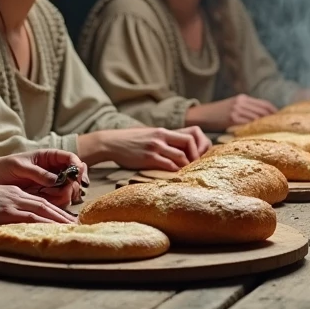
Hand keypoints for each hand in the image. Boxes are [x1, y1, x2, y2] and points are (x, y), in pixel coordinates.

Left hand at [0, 150, 86, 207]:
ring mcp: (53, 185)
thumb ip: (38, 173)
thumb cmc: (4, 167)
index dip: (78, 167)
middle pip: (76, 178)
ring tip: (47, 196)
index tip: (75, 176)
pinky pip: (61, 202)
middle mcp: (55, 171)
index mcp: (50, 158)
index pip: (72, 159)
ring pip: (71, 191)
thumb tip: (56, 180)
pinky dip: (57, 203)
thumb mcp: (19, 166)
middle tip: (63, 191)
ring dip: (64, 195)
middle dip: (72, 185)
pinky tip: (45, 201)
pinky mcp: (48, 197)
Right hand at [0, 185, 76, 228]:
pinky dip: (46, 224)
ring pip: (43, 211)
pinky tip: (54, 230)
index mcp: (13, 192)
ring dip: (59, 220)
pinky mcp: (8, 212)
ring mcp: (14, 203)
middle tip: (77, 223)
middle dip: (62, 215)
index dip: (54, 210)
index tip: (65, 218)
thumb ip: (3, 208)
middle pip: (46, 205)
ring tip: (73, 228)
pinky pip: (32, 219)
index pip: (39, 201)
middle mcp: (18, 196)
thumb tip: (8, 220)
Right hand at [80, 127, 208, 170]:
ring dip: (186, 166)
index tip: (198, 158)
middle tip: (197, 167)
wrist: (111, 142)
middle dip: (196, 156)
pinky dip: (174, 171)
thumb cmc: (130, 141)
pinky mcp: (148, 158)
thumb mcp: (149, 135)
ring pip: (180, 156)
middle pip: (189, 143)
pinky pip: (167, 165)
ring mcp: (155, 147)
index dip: (198, 147)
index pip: (190, 135)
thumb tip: (177, 151)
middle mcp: (161, 137)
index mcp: (163, 132)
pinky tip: (176, 177)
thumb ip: (163, 141)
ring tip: (189, 174)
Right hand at [186, 94, 276, 130]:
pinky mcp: (232, 119)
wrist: (201, 114)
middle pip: (263, 111)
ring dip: (264, 126)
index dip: (273, 112)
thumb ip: (245, 109)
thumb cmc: (217, 113)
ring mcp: (237, 110)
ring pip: (257, 118)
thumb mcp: (232, 106)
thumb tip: (261, 118)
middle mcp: (241, 102)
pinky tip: (257, 134)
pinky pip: (248, 124)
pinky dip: (254, 129)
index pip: (264, 104)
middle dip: (271, 120)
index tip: (279, 119)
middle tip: (278, 128)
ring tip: (270, 132)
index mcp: (242, 98)